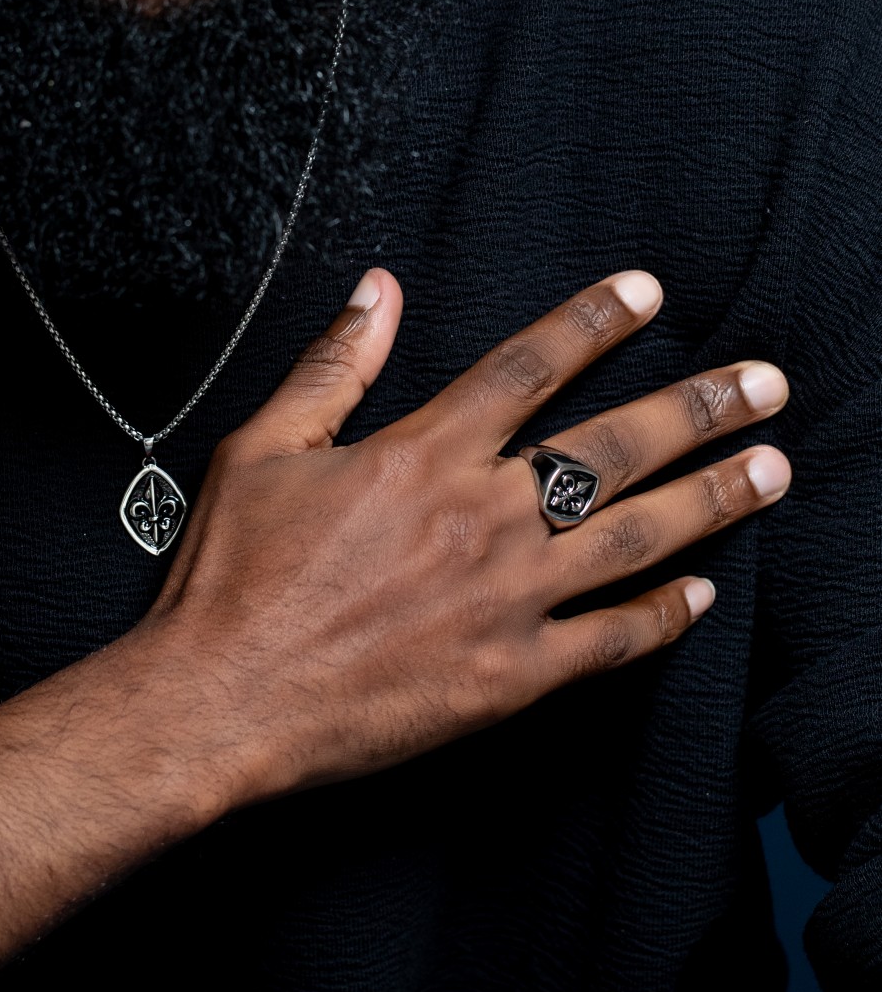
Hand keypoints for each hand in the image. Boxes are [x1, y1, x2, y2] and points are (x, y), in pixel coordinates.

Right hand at [0, 269, 790, 991]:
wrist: (218, 703)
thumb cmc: (231, 578)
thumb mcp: (263, 448)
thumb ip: (333, 366)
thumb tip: (377, 289)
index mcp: (421, 454)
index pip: (529, 367)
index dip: (594, 322)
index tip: (649, 294)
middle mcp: (480, 517)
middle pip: (614, 446)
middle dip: (700, 407)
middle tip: (765, 383)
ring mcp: (504, 600)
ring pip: (635, 536)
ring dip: (713, 498)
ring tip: (772, 468)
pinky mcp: (509, 676)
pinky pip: (610, 641)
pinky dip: (662, 615)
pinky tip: (702, 594)